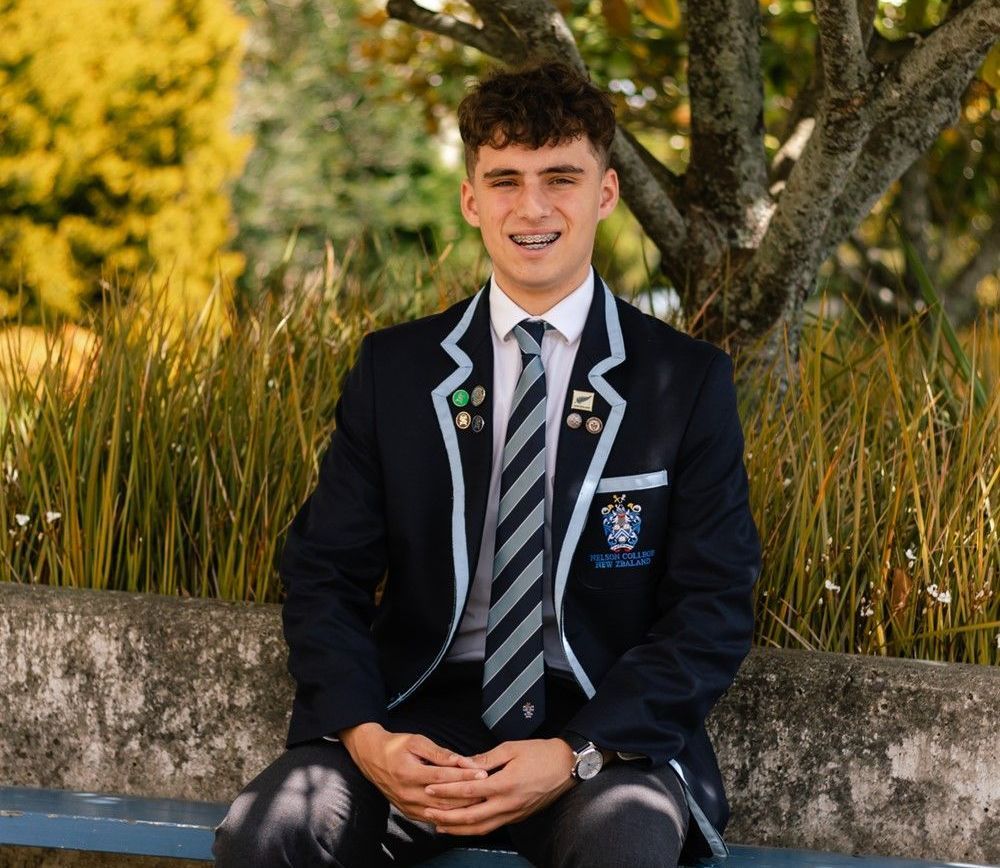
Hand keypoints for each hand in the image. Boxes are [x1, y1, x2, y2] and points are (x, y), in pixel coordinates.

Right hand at [339, 723, 490, 821]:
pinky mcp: (408, 812)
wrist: (372, 758)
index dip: (464, 775)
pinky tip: (462, 812)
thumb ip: (440, 753)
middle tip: (489, 790)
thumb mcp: (417, 742)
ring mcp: (407, 805)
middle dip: (468, 794)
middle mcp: (408, 793)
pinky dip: (448, 816)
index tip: (482, 773)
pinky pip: (432, 818)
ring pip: (440, 812)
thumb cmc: (396, 746)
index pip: (444, 776)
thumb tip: (461, 760)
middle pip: (444, 798)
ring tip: (480, 801)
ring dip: (461, 808)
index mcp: (409, 773)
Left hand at [422, 738, 576, 835]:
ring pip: (480, 828)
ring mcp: (513, 813)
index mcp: (505, 784)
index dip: (447, 791)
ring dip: (457, 828)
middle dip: (446, 816)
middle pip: (470, 816)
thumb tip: (464, 763)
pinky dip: (474, 828)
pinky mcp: (517, 817)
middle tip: (427, 812)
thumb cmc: (541, 753)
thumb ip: (486, 758)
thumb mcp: (512, 748)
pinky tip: (463, 826)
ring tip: (439, 824)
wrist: (567, 767)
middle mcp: (507, 803)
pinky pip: (492, 827)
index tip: (430, 789)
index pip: (469, 790)